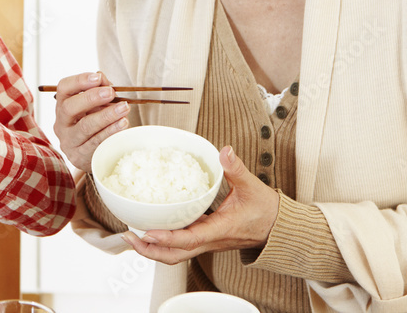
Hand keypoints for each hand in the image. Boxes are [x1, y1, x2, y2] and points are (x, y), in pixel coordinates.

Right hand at [53, 72, 129, 171]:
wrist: (94, 155)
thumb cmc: (95, 125)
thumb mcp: (96, 106)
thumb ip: (99, 90)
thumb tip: (102, 77)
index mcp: (62, 106)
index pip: (63, 88)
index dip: (79, 81)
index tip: (97, 77)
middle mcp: (61, 123)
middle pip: (69, 108)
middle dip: (91, 98)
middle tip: (111, 92)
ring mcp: (68, 141)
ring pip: (85, 127)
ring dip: (106, 115)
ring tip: (124, 108)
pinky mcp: (79, 156)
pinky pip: (96, 142)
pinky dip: (111, 131)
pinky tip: (123, 124)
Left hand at [120, 146, 279, 263]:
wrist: (277, 228)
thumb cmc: (266, 211)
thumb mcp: (252, 187)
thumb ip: (236, 169)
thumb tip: (225, 152)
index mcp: (220, 230)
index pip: (190, 239)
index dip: (168, 238)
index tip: (148, 233)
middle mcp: (210, 240)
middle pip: (175, 255)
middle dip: (150, 250)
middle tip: (129, 236)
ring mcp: (206, 241)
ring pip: (176, 253)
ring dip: (153, 248)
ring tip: (133, 235)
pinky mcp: (205, 237)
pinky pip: (181, 244)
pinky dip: (163, 240)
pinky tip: (152, 227)